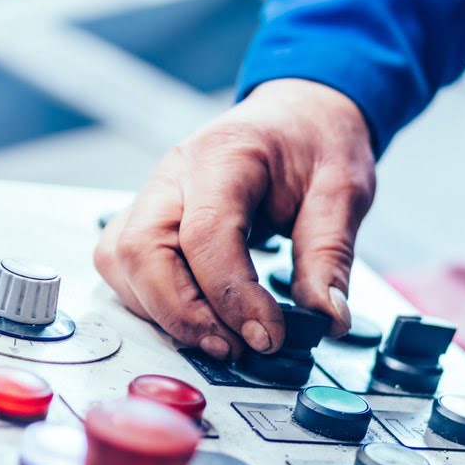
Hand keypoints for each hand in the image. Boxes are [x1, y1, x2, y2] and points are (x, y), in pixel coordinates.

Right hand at [95, 78, 374, 357]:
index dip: (231, 296)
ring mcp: (153, 195)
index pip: (205, 234)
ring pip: (121, 263)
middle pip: (140, 251)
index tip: (268, 336)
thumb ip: (330, 255)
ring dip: (163, 312)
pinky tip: (198, 318)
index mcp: (223, 154)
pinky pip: (124, 267)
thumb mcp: (343, 190)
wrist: (298, 116)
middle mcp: (173, 173)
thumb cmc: (314, 142)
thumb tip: (326, 318)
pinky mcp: (147, 219)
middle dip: (183, 314)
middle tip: (236, 348)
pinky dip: (153, 302)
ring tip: (222, 339)